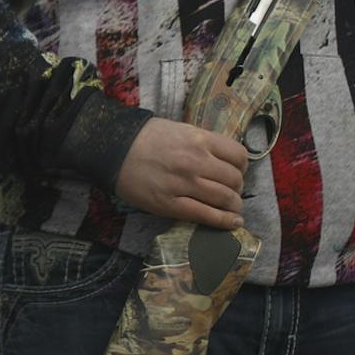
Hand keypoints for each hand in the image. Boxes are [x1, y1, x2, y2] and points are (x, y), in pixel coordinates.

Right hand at [114, 117, 247, 230]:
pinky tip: (232, 224)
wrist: (112, 148)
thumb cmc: (145, 137)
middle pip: (235, 180)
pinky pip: (206, 216)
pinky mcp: (171, 204)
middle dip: (237, 188)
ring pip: (225, 199)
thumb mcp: (180, 130)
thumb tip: (223, 158)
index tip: (235, 172)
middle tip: (230, 191)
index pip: (239, 156)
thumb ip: (203, 143)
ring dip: (234, 206)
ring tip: (232, 209)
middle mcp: (196, 161)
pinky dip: (224, 222)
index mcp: (199, 139)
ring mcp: (184, 184)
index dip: (241, 167)